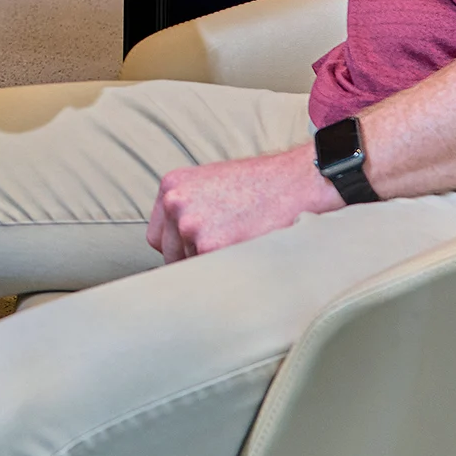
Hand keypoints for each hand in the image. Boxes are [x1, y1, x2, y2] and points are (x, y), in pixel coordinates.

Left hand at [145, 145, 342, 261]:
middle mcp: (176, 204)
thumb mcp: (210, 184)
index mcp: (172, 186)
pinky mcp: (213, 245)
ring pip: (193, 265)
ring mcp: (191, 225)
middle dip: (195, 259)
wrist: (297, 182)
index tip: (196, 252)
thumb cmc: (260, 184)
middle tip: (225, 251)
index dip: (178, 249)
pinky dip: (227, 270)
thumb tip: (177, 245)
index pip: (158, 236)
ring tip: (242, 243)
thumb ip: (188, 209)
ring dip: (214, 263)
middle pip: (172, 255)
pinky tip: (246, 252)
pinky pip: (210, 273)